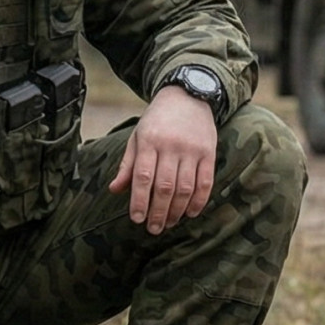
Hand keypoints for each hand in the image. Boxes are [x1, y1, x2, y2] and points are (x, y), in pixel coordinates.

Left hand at [107, 85, 216, 234]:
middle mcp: (171, 145)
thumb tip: (115, 190)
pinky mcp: (209, 152)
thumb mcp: (137, 137)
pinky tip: (191, 213)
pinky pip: (206, 182)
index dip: (140, 201)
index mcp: (149, 141)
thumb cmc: (157, 121)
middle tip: (154, 229)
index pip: (143, 177)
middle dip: (158, 211)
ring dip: (177, 210)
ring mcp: (192, 149)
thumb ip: (127, 165)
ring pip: (185, 187)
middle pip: (165, 186)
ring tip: (170, 223)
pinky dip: (199, 200)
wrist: (188, 96)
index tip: (137, 219)